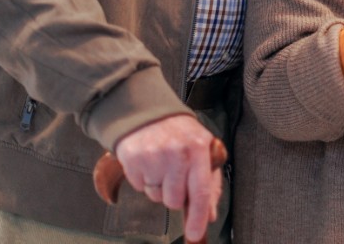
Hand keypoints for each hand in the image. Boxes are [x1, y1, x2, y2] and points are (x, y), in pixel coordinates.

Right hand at [113, 114, 222, 242]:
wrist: (148, 113)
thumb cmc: (180, 135)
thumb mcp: (202, 150)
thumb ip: (209, 183)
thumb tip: (210, 214)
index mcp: (199, 148)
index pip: (200, 190)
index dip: (198, 216)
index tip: (194, 234)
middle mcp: (177, 152)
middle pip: (174, 200)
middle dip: (174, 195)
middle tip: (174, 175)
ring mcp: (153, 155)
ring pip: (156, 196)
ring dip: (158, 187)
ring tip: (161, 165)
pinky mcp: (133, 159)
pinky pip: (140, 187)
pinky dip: (144, 180)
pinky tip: (148, 162)